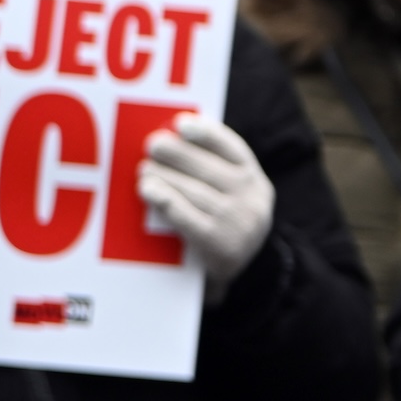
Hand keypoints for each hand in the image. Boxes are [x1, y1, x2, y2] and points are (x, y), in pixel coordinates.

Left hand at [139, 115, 274, 295]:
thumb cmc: (227, 228)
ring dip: (165, 176)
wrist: (248, 278)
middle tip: (152, 144)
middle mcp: (252, 199)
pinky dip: (165, 200)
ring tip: (143, 169)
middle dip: (178, 154)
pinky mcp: (218, 245)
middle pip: (210, 169)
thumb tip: (175, 139)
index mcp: (257, 182)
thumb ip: (215, 173)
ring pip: (195, 191)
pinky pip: (186, 216)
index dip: (208, 134)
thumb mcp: (235, 198)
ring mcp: (236, 222)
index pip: (234, 149)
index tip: (181, 123)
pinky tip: (148, 190)